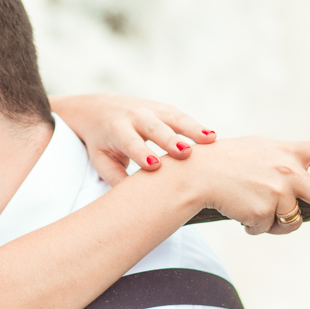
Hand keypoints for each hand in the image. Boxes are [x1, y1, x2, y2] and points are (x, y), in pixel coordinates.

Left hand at [49, 93, 216, 183]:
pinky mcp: (163, 108)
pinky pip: (181, 116)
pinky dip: (196, 125)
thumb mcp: (101, 161)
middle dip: (170, 139)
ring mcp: (150, 109)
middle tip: (186, 152)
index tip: (155, 166)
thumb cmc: (102, 143)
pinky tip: (211, 136)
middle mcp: (133, 116)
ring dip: (192, 128)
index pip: (130, 142)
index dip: (141, 153)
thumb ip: (117, 178)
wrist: (97, 110)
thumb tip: (136, 199)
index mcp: (116, 129)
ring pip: (173, 118)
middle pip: (154, 128)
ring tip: (210, 139)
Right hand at [173, 137, 309, 241]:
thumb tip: (308, 187)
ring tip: (251, 208)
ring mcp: (278, 191)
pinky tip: (240, 211)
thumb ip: (286, 162)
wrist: (197, 174)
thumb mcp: (262, 151)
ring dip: (275, 224)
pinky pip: (268, 229)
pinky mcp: (265, 211)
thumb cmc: (226, 163)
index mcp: (289, 151)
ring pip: (292, 222)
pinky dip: (255, 227)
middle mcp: (288, 169)